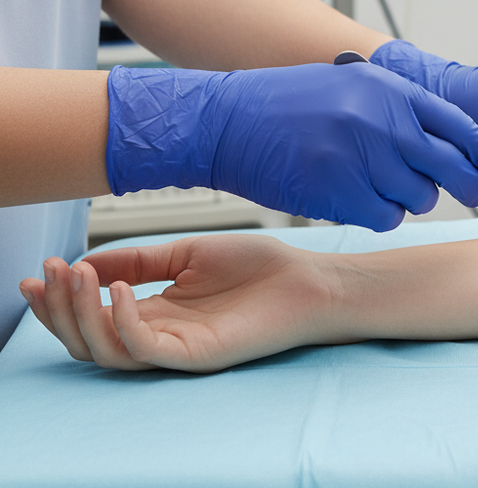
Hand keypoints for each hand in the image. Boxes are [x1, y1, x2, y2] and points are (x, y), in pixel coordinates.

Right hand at [19, 235, 331, 371]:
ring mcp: (175, 349)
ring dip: (80, 314)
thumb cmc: (257, 268)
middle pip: (88, 339)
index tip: (39, 269)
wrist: (307, 281)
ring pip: (106, 349)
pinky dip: (123, 321)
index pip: (94, 316)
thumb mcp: (188, 253)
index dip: (61, 297)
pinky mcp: (195, 355)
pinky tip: (119, 288)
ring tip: (75, 276)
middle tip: (44, 274)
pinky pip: (145, 348)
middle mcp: (159, 335)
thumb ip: (139, 260)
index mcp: (156, 312)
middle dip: (58, 309)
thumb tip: (87, 263)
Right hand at [106, 62, 477, 230]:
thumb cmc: (288, 104)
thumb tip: (446, 145)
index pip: (459, 124)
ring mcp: (362, 157)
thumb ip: (398, 109)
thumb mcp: (352, 87)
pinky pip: (384, 217)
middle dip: (467, 186)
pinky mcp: (340, 193)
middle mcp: (382, 121)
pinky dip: (378, 214)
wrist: (227, 121)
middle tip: (470, 194)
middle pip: (452, 167)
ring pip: (419, 198)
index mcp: (390, 90)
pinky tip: (355, 197)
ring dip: (410, 198)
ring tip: (378, 183)